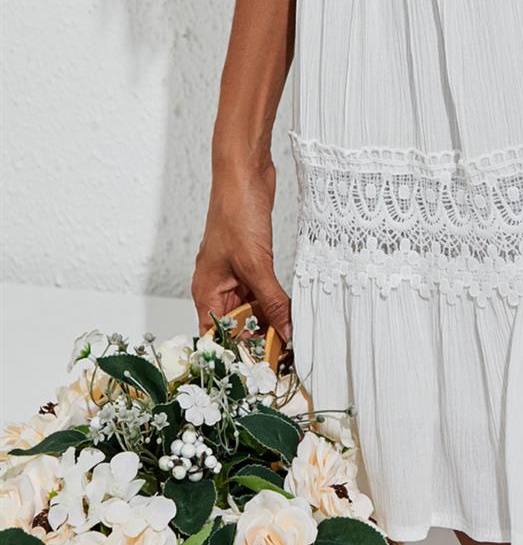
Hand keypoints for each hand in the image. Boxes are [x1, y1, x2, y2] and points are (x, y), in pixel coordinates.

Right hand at [191, 153, 291, 341]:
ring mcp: (235, 273)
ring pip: (253, 309)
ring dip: (271, 322)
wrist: (245, 172)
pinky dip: (277, 301)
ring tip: (294, 341)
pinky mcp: (252, 261)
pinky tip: (294, 312)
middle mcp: (218, 286)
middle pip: (237, 326)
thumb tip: (287, 332)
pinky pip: (264, 291)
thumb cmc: (236, 212)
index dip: (234, 355)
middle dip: (259, 341)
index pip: (215, 337)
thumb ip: (271, 301)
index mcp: (206, 291)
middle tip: (286, 358)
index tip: (258, 372)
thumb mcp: (255, 264)